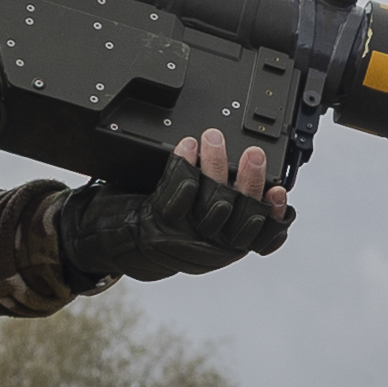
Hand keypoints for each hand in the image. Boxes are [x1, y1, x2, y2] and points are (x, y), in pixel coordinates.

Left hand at [60, 132, 295, 281]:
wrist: (108, 245)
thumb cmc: (156, 230)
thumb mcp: (196, 228)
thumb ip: (224, 209)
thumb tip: (254, 176)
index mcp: (225, 249)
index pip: (262, 238)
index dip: (276, 215)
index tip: (279, 189)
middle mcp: (209, 249)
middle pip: (241, 215)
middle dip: (250, 179)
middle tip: (254, 152)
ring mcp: (184, 238)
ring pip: (212, 200)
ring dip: (216, 164)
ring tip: (214, 137)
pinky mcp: (160, 224)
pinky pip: (178, 192)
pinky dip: (184, 164)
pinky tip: (186, 147)